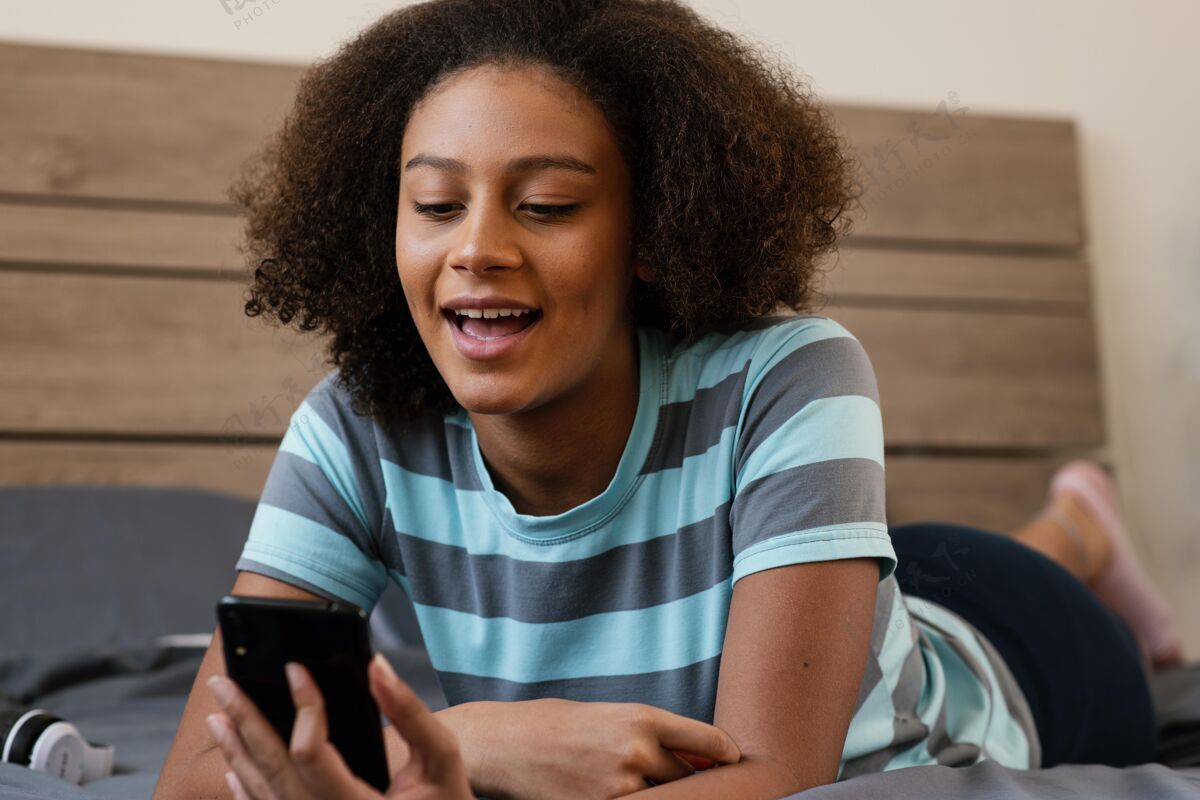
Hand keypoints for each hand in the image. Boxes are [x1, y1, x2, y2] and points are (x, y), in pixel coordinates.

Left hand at [205, 654, 471, 798]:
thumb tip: (376, 666)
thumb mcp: (441, 757)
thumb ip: (410, 710)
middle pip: (273, 769)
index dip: (303, 707)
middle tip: (224, 682)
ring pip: (262, 792)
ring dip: (237, 751)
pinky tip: (235, 766)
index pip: (311, 754)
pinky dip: (246, 788)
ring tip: (219, 714)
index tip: (296, 668)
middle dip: (246, 721)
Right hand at [456, 698, 740, 799]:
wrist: (502, 744)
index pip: (707, 740)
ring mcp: (619, 788)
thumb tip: (697, 759)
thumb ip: (651, 735)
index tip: (733, 761)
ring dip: (661, 796)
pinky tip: (623, 794)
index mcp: (641, 718)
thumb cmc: (554, 725)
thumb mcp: (608, 716)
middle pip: (687, 778)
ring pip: (666, 799)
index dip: (726, 755)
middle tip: (680, 779)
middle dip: (687, 781)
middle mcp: (636, 751)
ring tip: (635, 781)